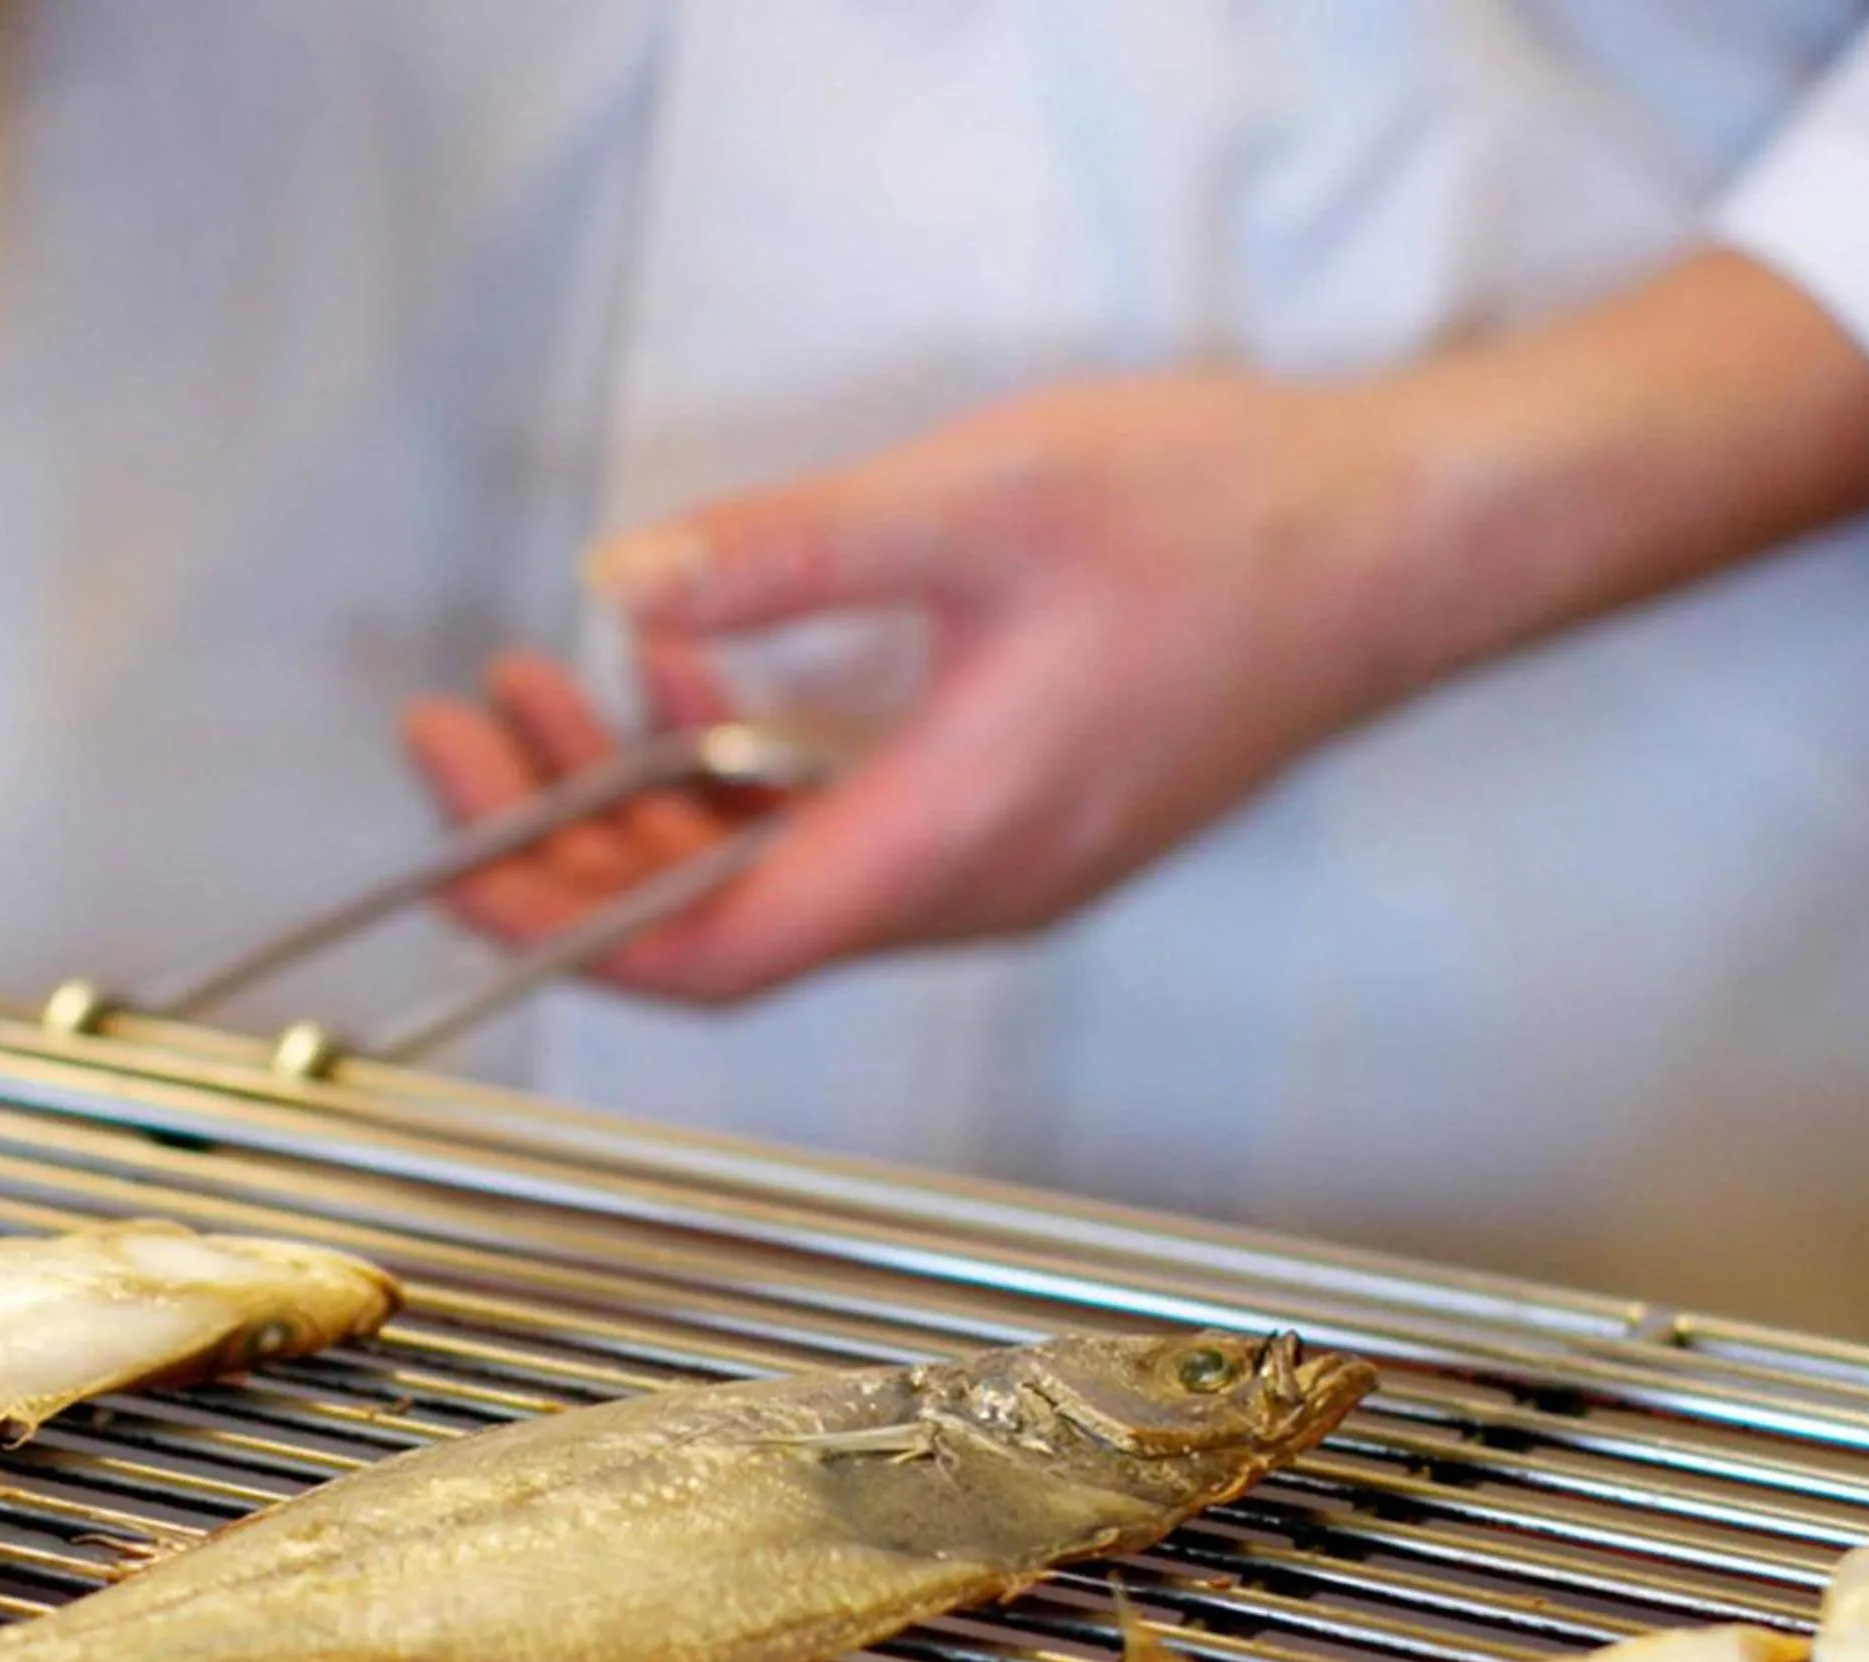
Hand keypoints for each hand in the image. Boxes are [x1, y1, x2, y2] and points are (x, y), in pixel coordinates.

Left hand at [406, 371, 1425, 1001]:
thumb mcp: (981, 502)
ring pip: (761, 875)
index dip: (562, 922)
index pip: (707, 952)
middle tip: (465, 734)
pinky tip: (682, 678)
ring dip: (639, 802)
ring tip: (537, 694)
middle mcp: (959, 886)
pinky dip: (732, 774)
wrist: (1409, 544)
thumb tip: (625, 584)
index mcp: (945, 844)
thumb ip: (789, 552)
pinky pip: (826, 831)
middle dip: (566, 843)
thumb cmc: (1234, 525)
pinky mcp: (1005, 814)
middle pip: (712, 923)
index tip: (460, 848)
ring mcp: (985, 859)